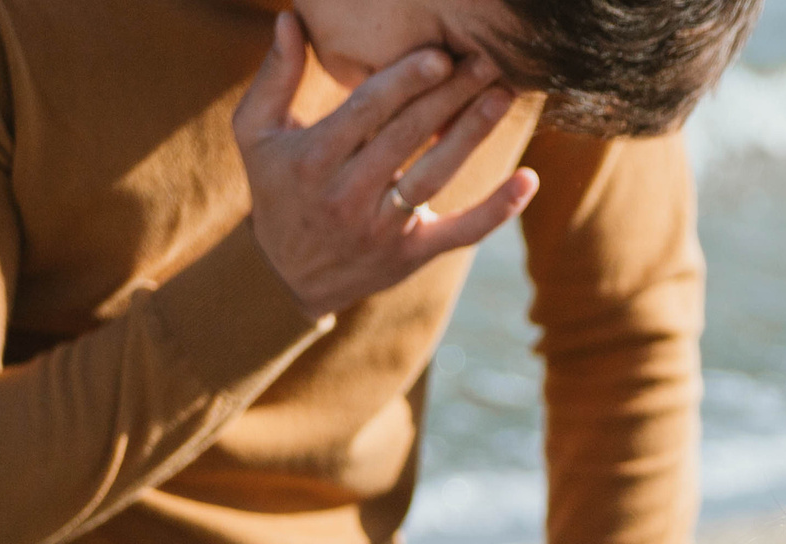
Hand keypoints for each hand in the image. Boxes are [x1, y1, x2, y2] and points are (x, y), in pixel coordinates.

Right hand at [234, 14, 536, 323]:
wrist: (286, 276)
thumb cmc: (277, 189)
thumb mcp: (257, 133)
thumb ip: (275, 77)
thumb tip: (289, 20)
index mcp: (313, 159)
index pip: (366, 113)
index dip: (404, 82)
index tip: (439, 54)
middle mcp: (347, 196)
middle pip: (407, 137)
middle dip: (449, 95)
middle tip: (485, 59)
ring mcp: (382, 228)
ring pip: (435, 175)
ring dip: (473, 133)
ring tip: (502, 94)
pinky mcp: (411, 254)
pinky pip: (461, 232)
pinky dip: (497, 210)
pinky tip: (528, 180)